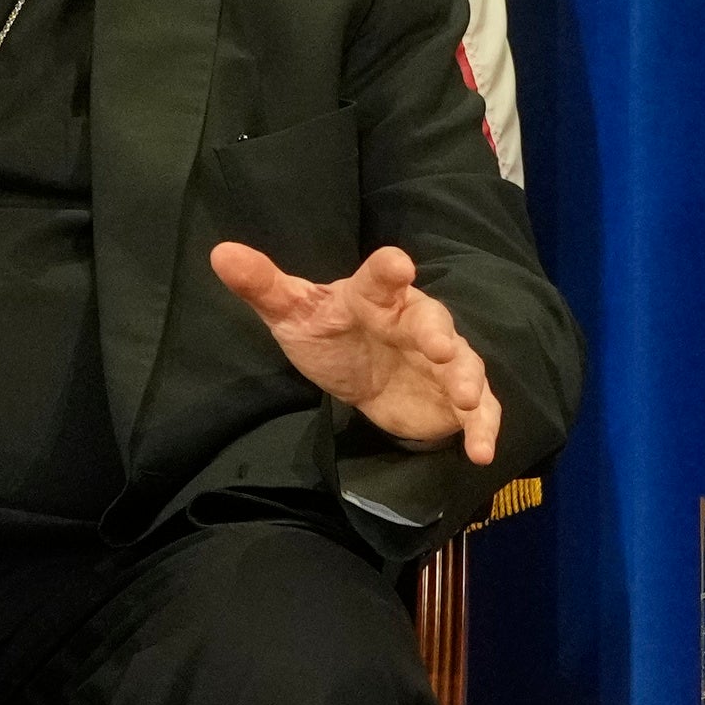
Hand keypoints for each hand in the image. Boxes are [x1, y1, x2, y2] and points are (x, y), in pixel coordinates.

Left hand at [209, 242, 499, 463]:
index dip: (389, 271)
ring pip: (463, 362)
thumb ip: (263, 285)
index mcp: (376, 297)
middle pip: (432, 319)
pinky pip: (479, 409)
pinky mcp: (454, 398)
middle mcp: (415, 322)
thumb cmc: (331, 335)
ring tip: (465, 397)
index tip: (397, 265)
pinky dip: (484, 428)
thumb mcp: (293, 314)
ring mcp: (442, 359)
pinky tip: (481, 451)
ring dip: (467, 377)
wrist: (364, 373)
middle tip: (440, 347)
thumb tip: (220, 253)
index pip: (381, 278)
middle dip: (439, 332)